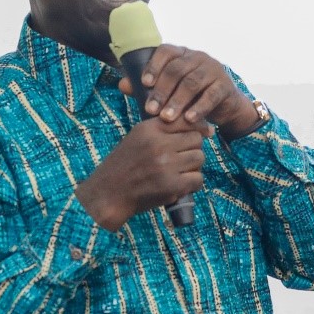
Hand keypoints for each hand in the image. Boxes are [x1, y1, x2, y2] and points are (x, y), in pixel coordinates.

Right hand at [74, 115, 211, 231]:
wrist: (108, 193)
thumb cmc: (124, 165)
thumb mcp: (138, 138)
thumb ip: (163, 130)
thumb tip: (204, 128)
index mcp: (149, 129)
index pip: (185, 119)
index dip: (198, 126)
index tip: (204, 132)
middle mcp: (158, 144)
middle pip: (196, 139)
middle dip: (193, 148)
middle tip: (182, 158)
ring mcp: (165, 165)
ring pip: (199, 158)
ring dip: (193, 166)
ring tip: (180, 172)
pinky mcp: (171, 185)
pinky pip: (197, 179)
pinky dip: (192, 183)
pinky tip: (181, 185)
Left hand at [120, 44, 260, 139]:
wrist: (224, 105)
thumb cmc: (191, 95)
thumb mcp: (170, 90)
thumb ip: (148, 86)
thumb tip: (122, 84)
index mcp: (181, 54)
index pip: (166, 52)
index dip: (154, 66)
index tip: (144, 83)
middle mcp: (197, 57)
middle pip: (177, 70)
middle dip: (162, 91)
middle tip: (151, 109)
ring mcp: (213, 70)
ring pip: (192, 83)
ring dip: (177, 101)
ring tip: (167, 118)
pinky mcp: (224, 85)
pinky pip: (211, 95)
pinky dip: (199, 108)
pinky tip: (189, 119)